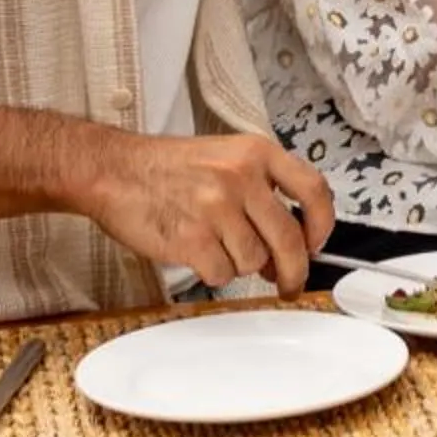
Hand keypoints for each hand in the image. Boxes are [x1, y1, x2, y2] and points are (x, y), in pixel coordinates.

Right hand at [69, 129, 333, 295]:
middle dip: (294, 270)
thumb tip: (292, 243)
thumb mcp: (227, 157)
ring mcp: (217, 208)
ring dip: (240, 265)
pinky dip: (214, 273)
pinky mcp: (192, 238)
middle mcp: (242, 178)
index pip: (314, 190)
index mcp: (257, 153)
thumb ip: (262, 191)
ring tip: (216, 246)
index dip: (322, 225)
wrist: (114, 171)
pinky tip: (198, 254)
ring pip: (254, 261)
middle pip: (289, 239)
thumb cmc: (169, 168)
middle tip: (290, 284)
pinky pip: (222, 273)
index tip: (317, 245)